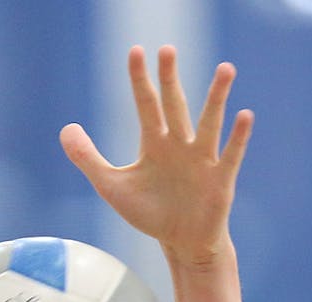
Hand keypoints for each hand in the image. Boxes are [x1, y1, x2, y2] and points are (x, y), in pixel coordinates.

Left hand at [60, 45, 247, 264]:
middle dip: (170, 79)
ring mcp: (202, 160)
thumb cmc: (151, 213)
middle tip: (167, 49)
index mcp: (155, 143)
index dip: (139, 79)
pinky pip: (230, 154)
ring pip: (209, 123)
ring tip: (225, 68)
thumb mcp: (112, 186)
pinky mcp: (220, 180)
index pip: (145, 104)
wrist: (182, 243)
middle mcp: (179, 145)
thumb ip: (88, 157)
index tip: (135, 51)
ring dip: (217, 97)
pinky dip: (238, 137)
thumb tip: (66, 128)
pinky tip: (245, 115)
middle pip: (174, 105)